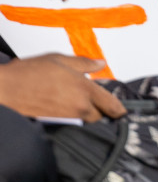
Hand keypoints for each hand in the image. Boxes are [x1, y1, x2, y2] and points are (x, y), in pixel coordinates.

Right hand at [0, 54, 126, 120]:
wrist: (5, 89)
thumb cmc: (29, 72)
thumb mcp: (59, 59)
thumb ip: (84, 63)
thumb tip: (101, 65)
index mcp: (84, 88)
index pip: (110, 104)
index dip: (119, 109)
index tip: (123, 111)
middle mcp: (78, 105)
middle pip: (99, 116)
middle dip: (101, 110)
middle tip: (97, 101)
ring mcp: (66, 116)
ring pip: (85, 120)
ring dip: (87, 114)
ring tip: (79, 102)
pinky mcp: (55, 122)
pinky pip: (71, 122)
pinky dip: (73, 117)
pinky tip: (65, 107)